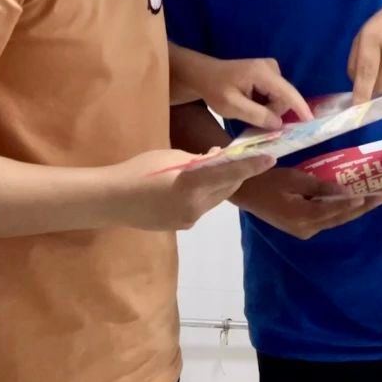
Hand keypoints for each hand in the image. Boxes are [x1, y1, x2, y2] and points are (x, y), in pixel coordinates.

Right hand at [112, 149, 275, 231]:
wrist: (111, 200)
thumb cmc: (137, 171)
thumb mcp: (170, 156)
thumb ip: (197, 159)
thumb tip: (217, 158)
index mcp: (191, 185)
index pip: (228, 172)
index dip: (251, 165)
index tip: (270, 158)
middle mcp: (196, 206)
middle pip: (226, 187)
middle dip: (237, 172)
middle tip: (247, 156)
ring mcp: (190, 219)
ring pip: (216, 198)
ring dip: (221, 183)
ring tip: (217, 166)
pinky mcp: (183, 226)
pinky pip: (202, 206)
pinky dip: (206, 193)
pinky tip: (195, 183)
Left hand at [182, 54, 313, 128]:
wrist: (203, 75)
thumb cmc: (214, 89)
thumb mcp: (232, 106)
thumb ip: (257, 115)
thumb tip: (279, 125)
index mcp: (262, 73)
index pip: (288, 92)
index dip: (301, 108)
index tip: (312, 122)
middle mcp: (271, 67)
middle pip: (284, 98)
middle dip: (274, 113)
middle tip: (251, 118)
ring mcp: (270, 69)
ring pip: (280, 98)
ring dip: (269, 109)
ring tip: (248, 109)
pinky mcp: (268, 74)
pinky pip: (275, 94)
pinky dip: (267, 104)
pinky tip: (252, 105)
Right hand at [233, 167, 381, 239]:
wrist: (242, 190)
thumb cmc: (266, 179)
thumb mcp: (293, 178)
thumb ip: (318, 186)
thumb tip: (344, 190)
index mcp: (302, 216)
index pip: (336, 209)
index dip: (355, 202)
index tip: (374, 194)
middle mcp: (306, 228)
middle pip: (339, 218)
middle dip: (361, 208)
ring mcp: (303, 230)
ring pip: (333, 220)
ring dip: (352, 210)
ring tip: (372, 199)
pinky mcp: (300, 226)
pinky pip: (324, 219)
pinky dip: (338, 210)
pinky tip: (350, 202)